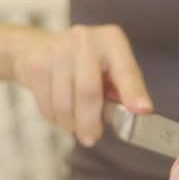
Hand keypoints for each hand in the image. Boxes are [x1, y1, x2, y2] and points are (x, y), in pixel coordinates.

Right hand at [12, 25, 152, 146]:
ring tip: (77, 127)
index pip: (126, 70)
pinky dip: (56, 118)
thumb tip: (134, 113)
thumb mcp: (111, 69)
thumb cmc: (85, 64)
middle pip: (88, 91)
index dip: (133, 92)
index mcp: (112, 41)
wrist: (35, 47)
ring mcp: (57, 50)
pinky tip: (62, 115)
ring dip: (72, 123)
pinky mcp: (36, 65)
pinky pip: (47, 105)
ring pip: (64, 103)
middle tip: (92, 139)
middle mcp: (85, 41)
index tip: (143, 110)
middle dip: (90, 121)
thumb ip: (124, 90)